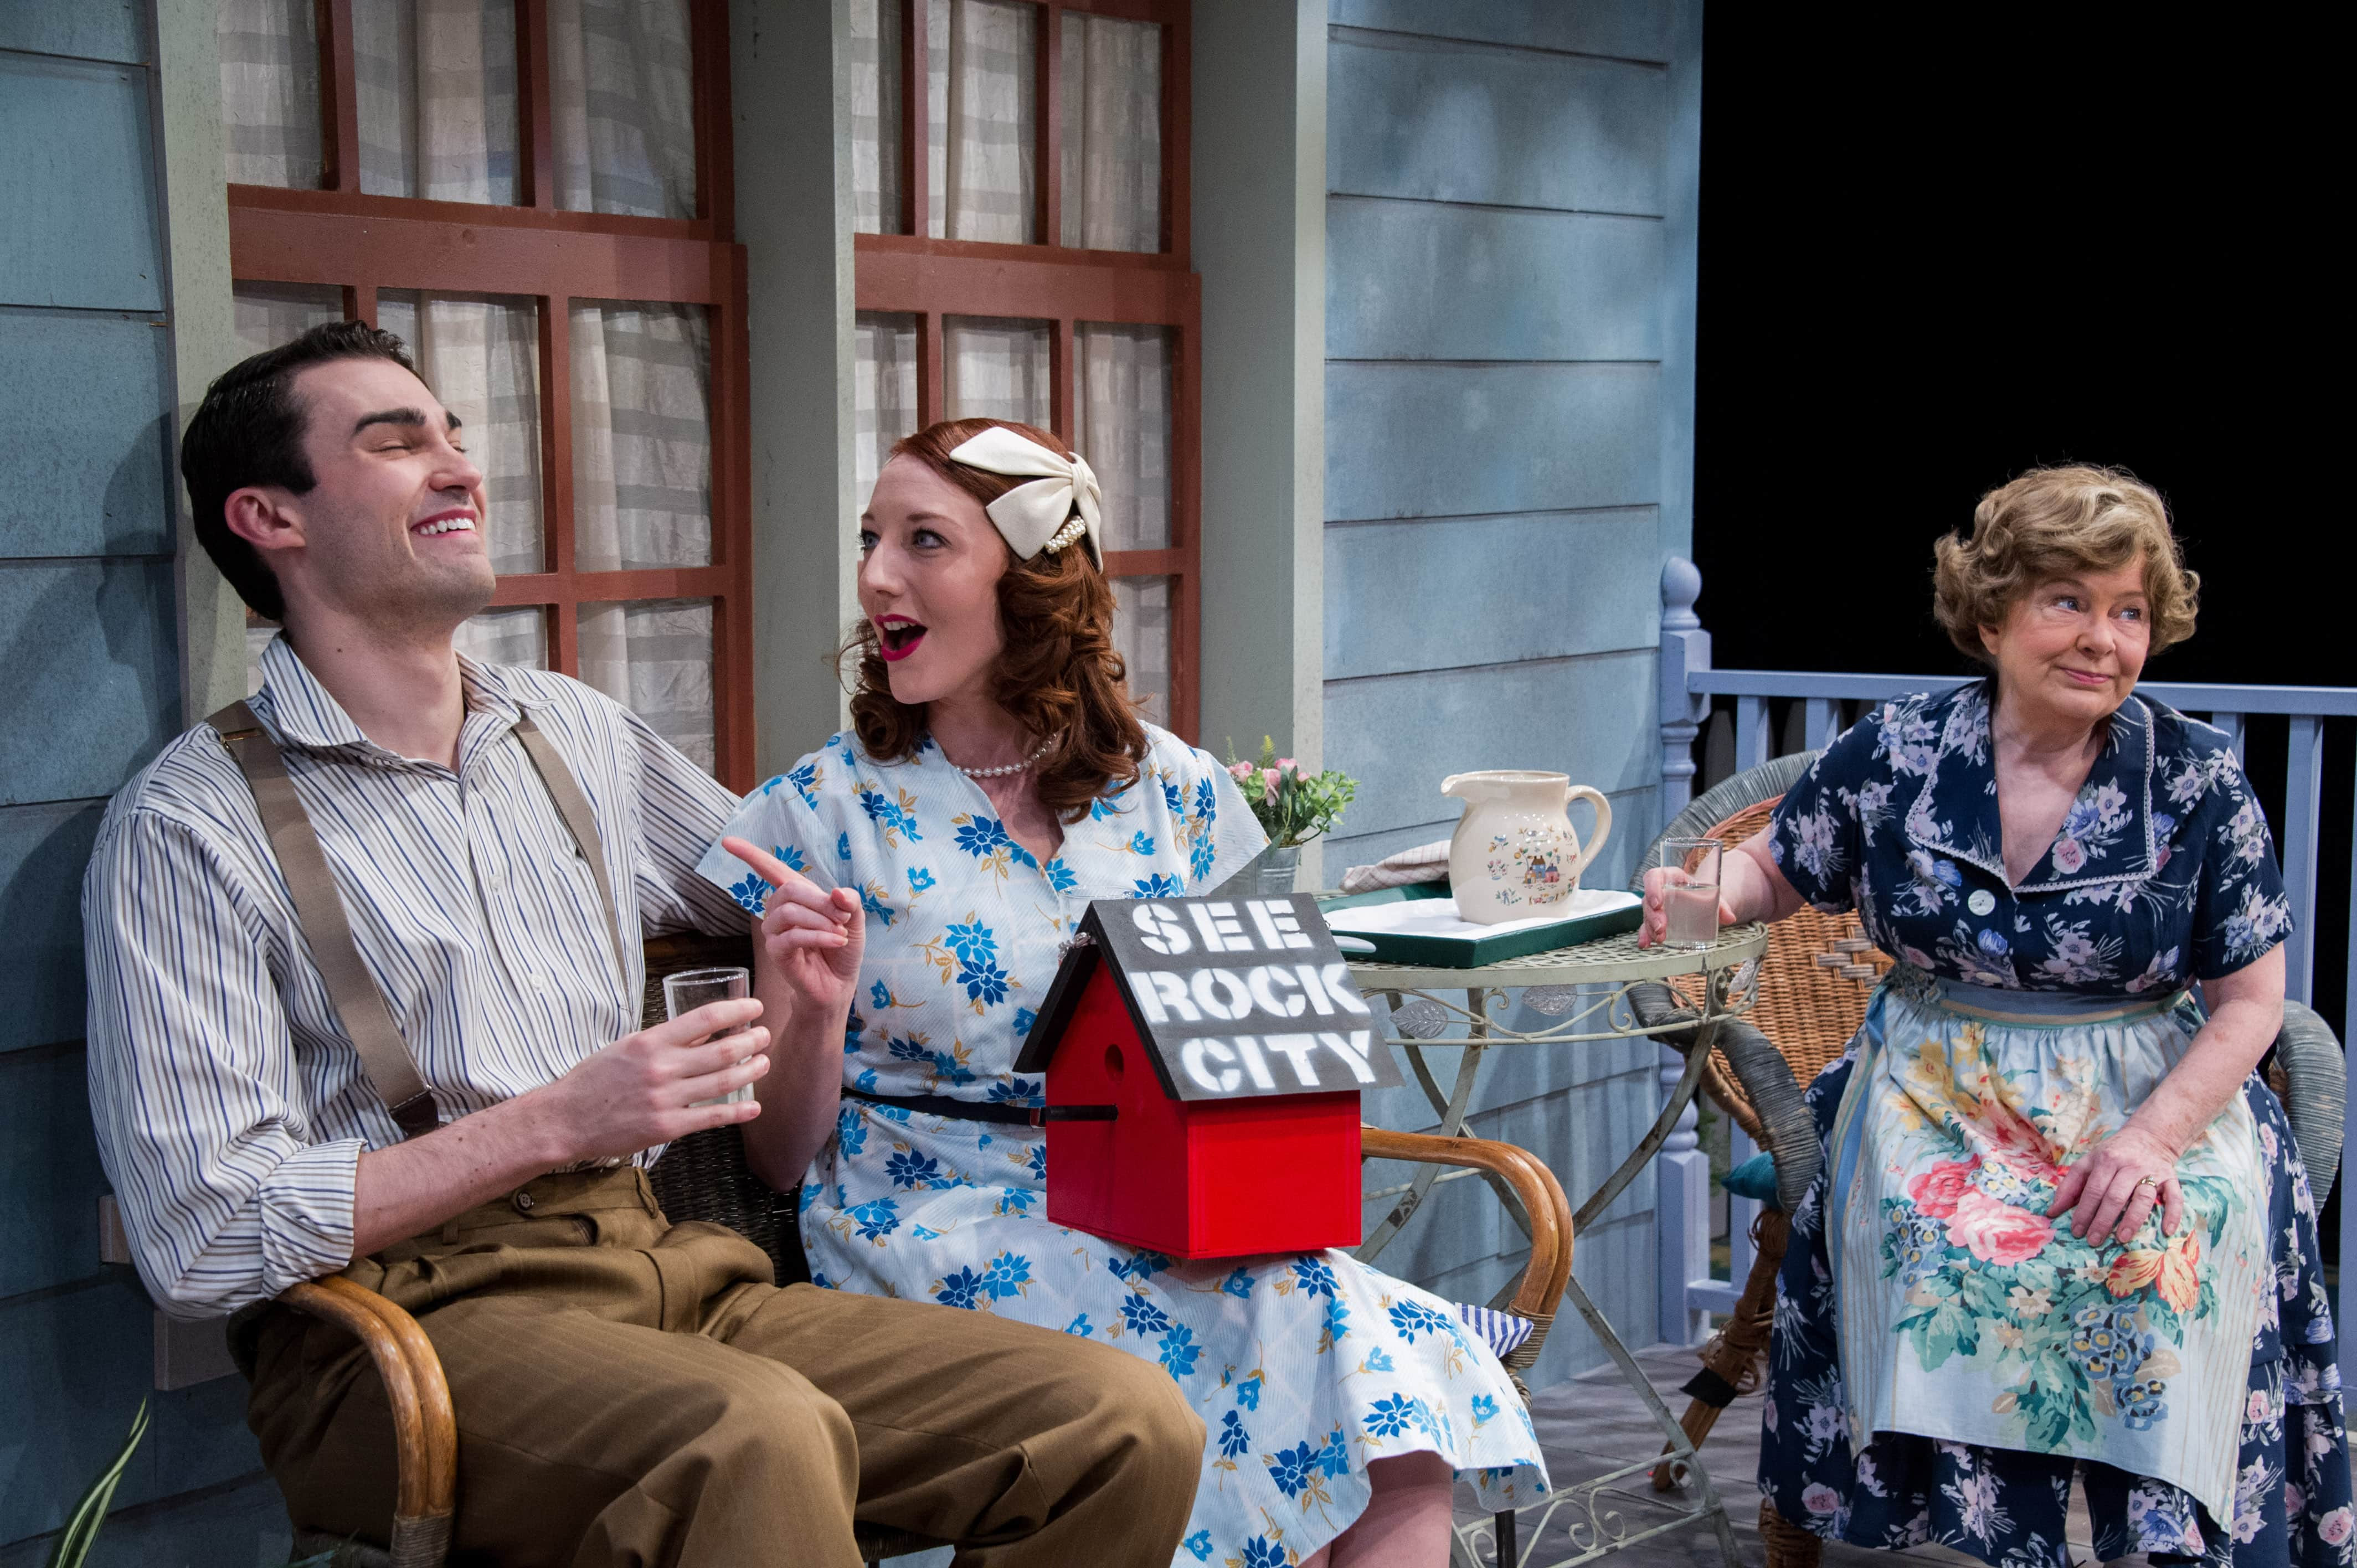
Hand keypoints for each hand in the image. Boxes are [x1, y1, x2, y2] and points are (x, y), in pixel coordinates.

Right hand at [530, 999, 770, 1164]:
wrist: (565, 1119)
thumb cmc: (595, 1080)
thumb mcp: (628, 1047)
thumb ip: (666, 1040)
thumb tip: (704, 1029)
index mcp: (650, 1042)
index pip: (705, 1018)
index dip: (737, 1010)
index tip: (755, 1006)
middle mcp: (661, 1068)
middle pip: (721, 1051)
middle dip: (751, 1040)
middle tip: (766, 1035)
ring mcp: (665, 1099)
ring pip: (722, 1082)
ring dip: (750, 1071)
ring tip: (764, 1062)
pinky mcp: (666, 1128)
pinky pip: (710, 1117)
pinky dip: (737, 1112)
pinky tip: (754, 1107)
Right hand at [726, 837, 864, 1014]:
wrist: (839, 984)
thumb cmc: (842, 948)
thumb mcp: (854, 920)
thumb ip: (849, 901)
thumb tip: (837, 892)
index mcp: (796, 896)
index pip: (770, 869)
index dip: (750, 854)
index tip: (727, 840)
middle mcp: (780, 911)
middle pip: (789, 890)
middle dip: (820, 901)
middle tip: (843, 917)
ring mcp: (775, 932)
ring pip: (789, 912)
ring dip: (821, 920)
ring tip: (840, 933)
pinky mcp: (776, 953)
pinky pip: (791, 936)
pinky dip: (818, 936)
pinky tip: (836, 941)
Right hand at [1637, 865, 1739, 948]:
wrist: (1704, 901)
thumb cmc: (1704, 895)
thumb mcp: (1714, 896)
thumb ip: (1722, 905)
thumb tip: (1729, 917)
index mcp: (1673, 877)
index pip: (1655, 876)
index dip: (1653, 888)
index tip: (1658, 903)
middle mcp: (1662, 890)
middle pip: (1649, 898)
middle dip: (1653, 915)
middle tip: (1661, 927)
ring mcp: (1657, 906)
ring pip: (1646, 914)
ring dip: (1649, 927)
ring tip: (1660, 938)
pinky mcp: (1656, 919)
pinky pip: (1646, 926)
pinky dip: (1645, 935)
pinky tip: (1646, 944)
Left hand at [2045, 1124, 2182, 1245]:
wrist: (2149, 1137)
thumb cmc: (2112, 1154)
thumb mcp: (2088, 1163)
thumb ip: (2070, 1186)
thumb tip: (2052, 1212)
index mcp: (2106, 1160)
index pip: (2093, 1190)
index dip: (2084, 1212)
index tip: (2076, 1231)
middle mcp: (2130, 1166)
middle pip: (2115, 1196)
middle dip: (2103, 1220)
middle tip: (2094, 1241)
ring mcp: (2153, 1172)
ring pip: (2143, 1198)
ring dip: (2133, 1219)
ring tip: (2122, 1238)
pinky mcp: (2171, 1178)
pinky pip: (2175, 1197)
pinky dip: (2173, 1214)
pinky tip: (2167, 1231)